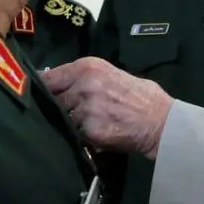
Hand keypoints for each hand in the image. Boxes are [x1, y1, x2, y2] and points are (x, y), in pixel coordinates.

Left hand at [40, 57, 171, 158]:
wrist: (161, 122)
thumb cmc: (143, 97)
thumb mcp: (113, 75)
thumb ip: (88, 78)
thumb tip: (65, 84)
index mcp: (88, 67)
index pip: (49, 78)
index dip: (43, 90)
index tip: (41, 97)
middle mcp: (83, 84)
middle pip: (53, 99)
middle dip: (57, 108)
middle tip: (65, 114)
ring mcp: (85, 108)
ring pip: (62, 118)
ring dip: (69, 124)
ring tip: (85, 125)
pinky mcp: (89, 130)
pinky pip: (74, 134)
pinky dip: (80, 137)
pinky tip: (93, 135)